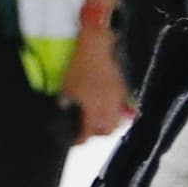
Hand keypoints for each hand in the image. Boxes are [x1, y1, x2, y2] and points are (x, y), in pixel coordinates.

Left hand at [61, 27, 131, 142]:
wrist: (97, 46)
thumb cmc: (80, 65)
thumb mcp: (67, 83)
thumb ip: (66, 99)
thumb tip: (64, 107)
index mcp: (93, 107)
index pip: (89, 131)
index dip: (81, 139)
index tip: (75, 140)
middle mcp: (108, 106)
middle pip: (107, 130)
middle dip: (98, 134)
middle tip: (88, 130)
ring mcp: (117, 97)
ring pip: (117, 120)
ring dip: (108, 123)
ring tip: (99, 120)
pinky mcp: (123, 88)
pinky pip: (122, 106)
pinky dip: (116, 111)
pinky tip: (109, 106)